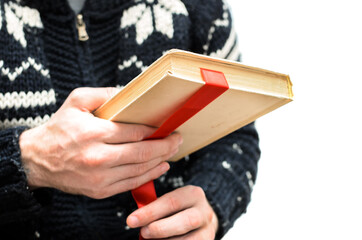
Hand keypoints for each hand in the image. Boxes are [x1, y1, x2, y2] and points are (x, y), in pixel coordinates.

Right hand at [19, 87, 181, 198]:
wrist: (37, 160)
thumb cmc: (59, 129)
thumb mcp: (76, 102)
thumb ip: (103, 94)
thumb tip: (128, 92)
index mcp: (93, 133)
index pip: (134, 132)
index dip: (154, 130)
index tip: (167, 126)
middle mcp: (97, 157)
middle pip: (142, 153)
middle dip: (165, 145)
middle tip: (178, 138)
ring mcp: (99, 177)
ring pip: (140, 170)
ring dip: (161, 160)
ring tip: (172, 150)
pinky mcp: (99, 191)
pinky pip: (131, 184)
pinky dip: (149, 176)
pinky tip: (160, 166)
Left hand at [127, 185, 218, 239]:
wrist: (201, 219)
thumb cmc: (178, 210)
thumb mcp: (171, 201)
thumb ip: (156, 207)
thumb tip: (135, 219)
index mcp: (193, 194)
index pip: (171, 202)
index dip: (150, 212)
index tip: (131, 220)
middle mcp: (203, 211)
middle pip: (185, 221)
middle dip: (160, 229)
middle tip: (142, 232)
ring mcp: (208, 229)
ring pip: (189, 239)